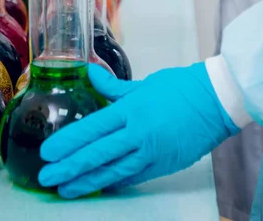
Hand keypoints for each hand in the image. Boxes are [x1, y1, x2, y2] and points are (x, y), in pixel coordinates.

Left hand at [38, 63, 238, 198]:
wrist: (215, 101)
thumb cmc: (178, 87)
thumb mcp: (143, 84)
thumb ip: (113, 87)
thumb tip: (90, 73)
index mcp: (131, 110)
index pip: (93, 129)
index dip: (69, 142)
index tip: (48, 152)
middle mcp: (138, 134)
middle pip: (98, 155)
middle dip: (69, 168)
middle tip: (47, 177)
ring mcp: (151, 153)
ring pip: (112, 171)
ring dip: (86, 182)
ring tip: (65, 190)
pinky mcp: (163, 166)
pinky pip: (133, 177)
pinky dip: (113, 182)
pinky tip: (97, 187)